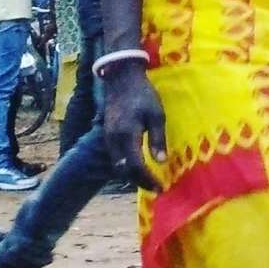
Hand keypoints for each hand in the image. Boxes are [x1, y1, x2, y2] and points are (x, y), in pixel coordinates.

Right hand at [100, 64, 166, 192]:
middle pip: (123, 170)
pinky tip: (138, 167)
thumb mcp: (156, 115)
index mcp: (127, 136)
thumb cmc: (143, 95)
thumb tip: (160, 162)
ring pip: (117, 165)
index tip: (160, 188)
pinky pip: (115, 157)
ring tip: (149, 181)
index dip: (147, 180)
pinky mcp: (107, 136)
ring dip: (132, 176)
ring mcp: (108, 139)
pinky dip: (126, 166)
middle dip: (139, 182)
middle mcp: (113, 141)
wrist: (121, 79)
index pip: (135, 166)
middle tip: (156, 188)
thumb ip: (157, 139)